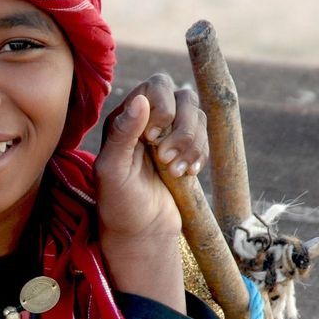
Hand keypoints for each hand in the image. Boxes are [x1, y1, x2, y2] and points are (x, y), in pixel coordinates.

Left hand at [94, 73, 207, 307]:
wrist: (141, 232)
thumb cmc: (119, 204)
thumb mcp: (112, 171)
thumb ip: (122, 134)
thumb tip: (141, 99)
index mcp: (125, 118)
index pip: (156, 86)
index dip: (162, 107)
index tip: (151, 139)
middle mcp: (149, 119)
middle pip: (183, 95)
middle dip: (182, 127)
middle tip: (165, 158)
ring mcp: (171, 133)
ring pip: (198, 115)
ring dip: (192, 144)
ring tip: (175, 172)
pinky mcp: (187, 150)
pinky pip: (206, 137)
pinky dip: (201, 154)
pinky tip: (187, 174)